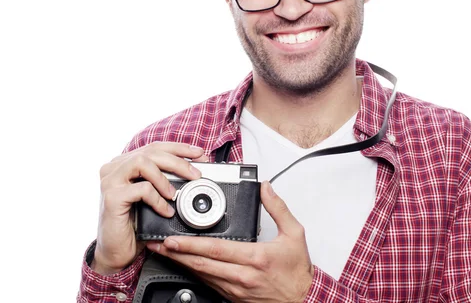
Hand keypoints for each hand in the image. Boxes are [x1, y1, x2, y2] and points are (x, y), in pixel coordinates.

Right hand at [91, 141, 207, 274]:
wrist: (118, 252)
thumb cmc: (137, 224)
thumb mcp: (153, 196)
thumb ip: (164, 179)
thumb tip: (194, 169)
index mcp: (124, 163)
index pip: (154, 147)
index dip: (179, 148)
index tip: (200, 154)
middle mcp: (114, 167)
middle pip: (151, 152)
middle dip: (178, 161)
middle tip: (196, 175)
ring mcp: (110, 181)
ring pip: (143, 162)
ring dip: (165, 177)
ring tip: (176, 194)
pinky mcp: (111, 197)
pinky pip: (141, 189)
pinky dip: (158, 199)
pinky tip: (166, 211)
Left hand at [147, 181, 313, 302]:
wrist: (303, 300)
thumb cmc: (297, 271)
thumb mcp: (294, 234)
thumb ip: (278, 208)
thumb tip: (266, 188)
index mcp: (255, 257)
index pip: (215, 249)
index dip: (190, 245)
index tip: (172, 239)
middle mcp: (242, 275)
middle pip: (201, 264)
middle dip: (177, 254)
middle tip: (158, 245)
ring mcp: (236, 289)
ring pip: (202, 275)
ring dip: (182, 264)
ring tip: (166, 253)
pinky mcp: (234, 297)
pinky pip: (209, 284)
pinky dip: (195, 274)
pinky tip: (186, 266)